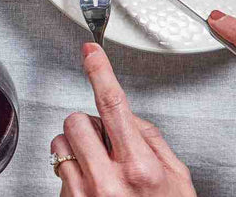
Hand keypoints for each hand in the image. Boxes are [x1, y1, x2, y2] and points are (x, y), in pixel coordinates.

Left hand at [52, 44, 195, 195]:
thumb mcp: (178, 180)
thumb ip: (153, 140)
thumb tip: (130, 116)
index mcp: (139, 167)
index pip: (113, 105)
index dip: (100, 72)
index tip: (90, 52)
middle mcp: (107, 179)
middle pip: (76, 119)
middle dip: (89, 126)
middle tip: (105, 145)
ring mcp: (83, 194)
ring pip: (60, 142)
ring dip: (75, 148)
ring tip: (97, 168)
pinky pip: (57, 169)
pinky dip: (70, 171)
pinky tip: (91, 188)